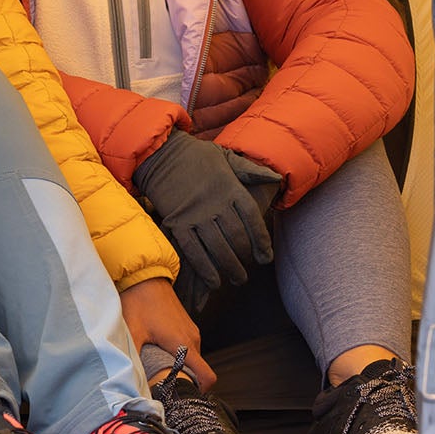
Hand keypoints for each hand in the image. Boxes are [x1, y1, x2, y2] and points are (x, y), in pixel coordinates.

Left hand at [120, 276, 213, 387]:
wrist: (144, 274)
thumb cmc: (138, 301)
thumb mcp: (132, 331)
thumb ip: (132, 358)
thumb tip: (130, 380)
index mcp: (184, 344)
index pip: (207, 377)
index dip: (200, 391)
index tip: (184, 396)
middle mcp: (192, 338)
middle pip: (198, 371)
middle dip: (184, 380)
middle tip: (163, 383)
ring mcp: (191, 331)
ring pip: (192, 359)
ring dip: (179, 366)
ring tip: (158, 367)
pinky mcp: (186, 325)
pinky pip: (187, 347)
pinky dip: (177, 354)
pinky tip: (158, 351)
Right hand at [132, 129, 280, 296]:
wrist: (158, 153)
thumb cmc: (194, 155)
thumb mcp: (224, 156)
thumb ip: (249, 170)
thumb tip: (276, 178)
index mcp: (230, 187)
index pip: (252, 219)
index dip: (261, 241)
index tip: (265, 258)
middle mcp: (215, 203)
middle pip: (236, 238)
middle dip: (244, 260)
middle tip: (246, 274)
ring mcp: (195, 213)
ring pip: (218, 248)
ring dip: (229, 268)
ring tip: (236, 279)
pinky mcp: (177, 221)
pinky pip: (193, 250)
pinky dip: (204, 268)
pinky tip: (213, 280)